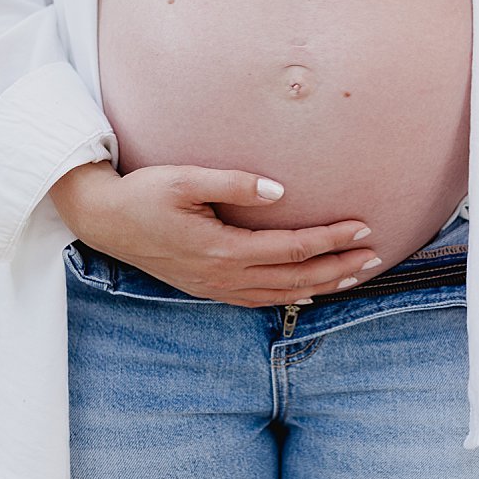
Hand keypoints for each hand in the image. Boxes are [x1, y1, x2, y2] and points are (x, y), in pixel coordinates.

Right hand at [49, 161, 383, 307]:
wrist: (104, 221)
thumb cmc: (143, 193)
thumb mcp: (185, 179)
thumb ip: (234, 183)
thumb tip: (281, 192)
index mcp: (222, 250)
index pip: (293, 248)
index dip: (331, 239)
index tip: (363, 227)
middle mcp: (223, 276)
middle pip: (296, 279)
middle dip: (339, 268)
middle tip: (375, 256)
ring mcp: (216, 287)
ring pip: (282, 294)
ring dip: (322, 285)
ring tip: (355, 275)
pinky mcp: (209, 288)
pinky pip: (260, 299)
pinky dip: (291, 296)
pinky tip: (308, 290)